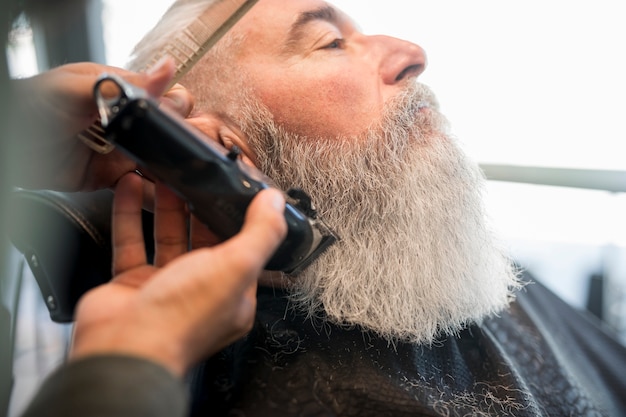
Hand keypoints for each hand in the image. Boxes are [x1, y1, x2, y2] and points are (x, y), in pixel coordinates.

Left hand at [8, 59, 193, 190]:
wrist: (6, 150)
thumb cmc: (28, 108)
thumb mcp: (73, 89)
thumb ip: (122, 85)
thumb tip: (166, 70)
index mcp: (119, 92)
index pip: (164, 97)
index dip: (177, 110)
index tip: (181, 122)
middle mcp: (124, 121)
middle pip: (168, 131)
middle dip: (183, 142)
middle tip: (188, 154)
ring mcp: (119, 151)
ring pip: (159, 161)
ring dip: (174, 169)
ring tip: (188, 178)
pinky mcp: (110, 178)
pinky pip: (139, 188)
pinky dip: (153, 194)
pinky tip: (166, 195)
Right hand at [70, 173, 286, 375]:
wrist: (123, 349)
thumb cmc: (182, 318)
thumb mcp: (236, 268)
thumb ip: (260, 233)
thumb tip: (276, 202)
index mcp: (234, 295)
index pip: (243, 248)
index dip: (238, 217)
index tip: (232, 188)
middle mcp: (201, 292)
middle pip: (204, 240)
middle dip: (200, 207)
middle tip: (196, 177)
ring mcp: (165, 288)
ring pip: (168, 238)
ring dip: (166, 207)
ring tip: (165, 176)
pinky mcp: (132, 285)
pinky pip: (132, 242)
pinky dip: (130, 215)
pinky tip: (130, 188)